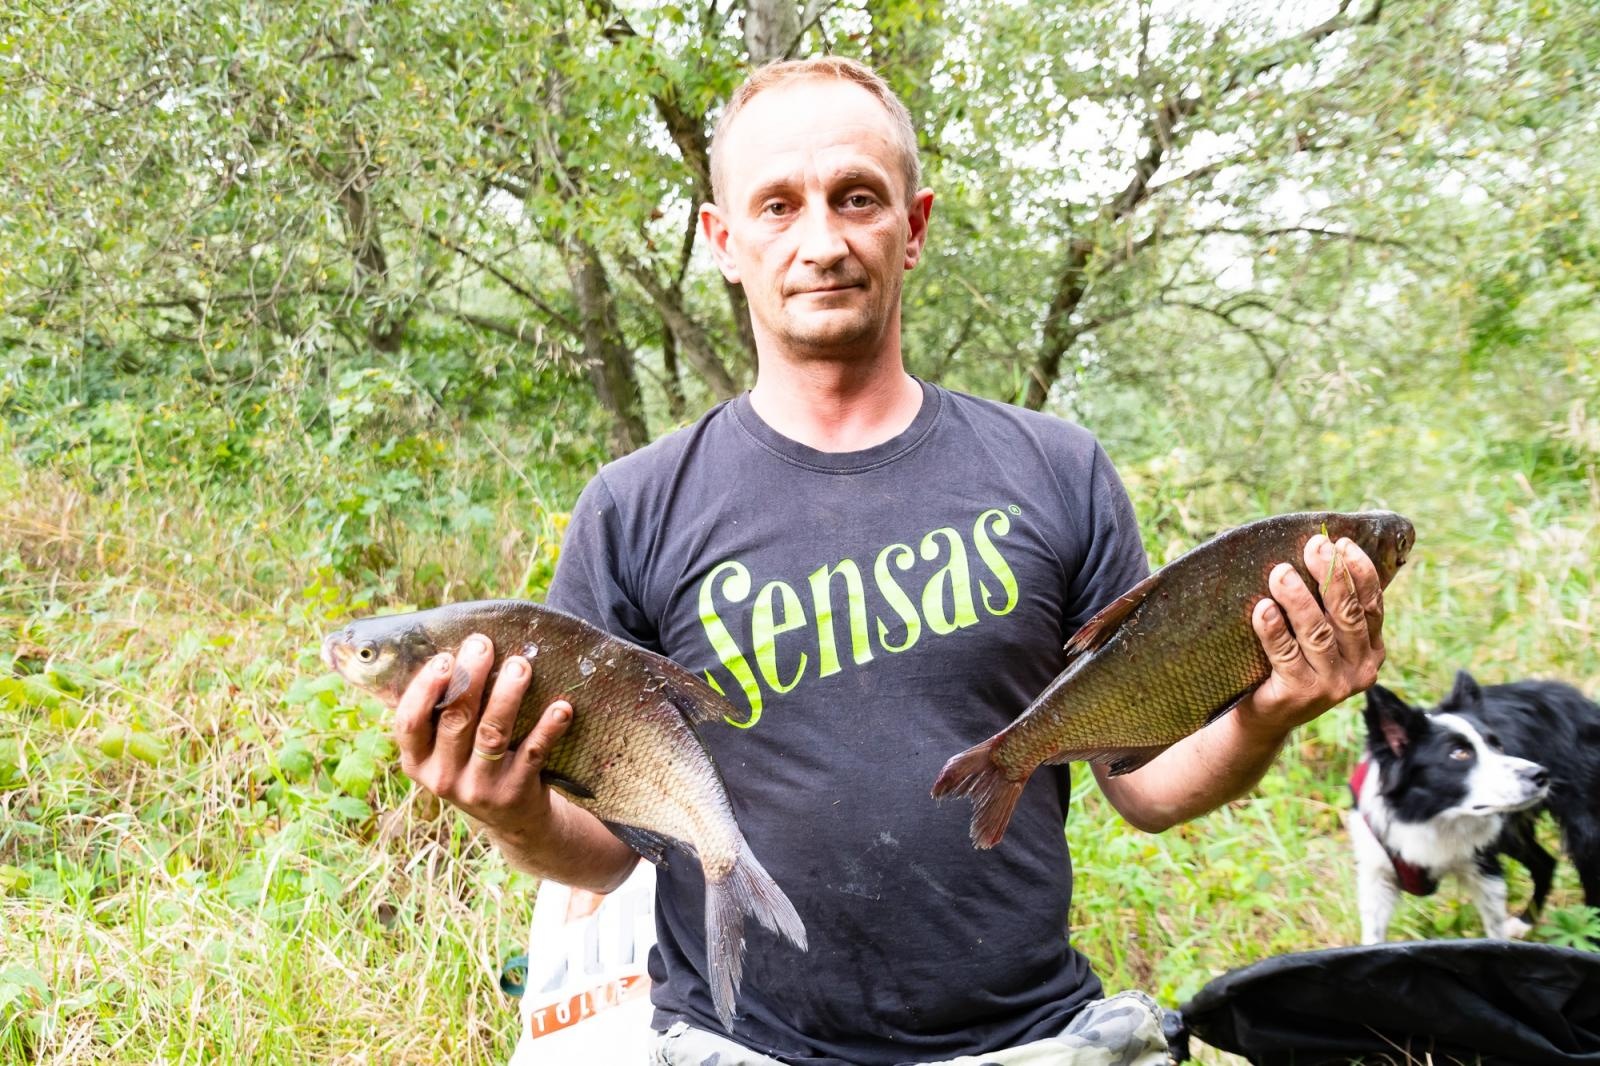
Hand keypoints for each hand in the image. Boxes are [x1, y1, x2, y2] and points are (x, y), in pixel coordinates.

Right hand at [391, 632, 573, 844]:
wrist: (511, 819)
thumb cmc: (474, 764)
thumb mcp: (446, 750)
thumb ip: (443, 711)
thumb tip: (457, 650)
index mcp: (418, 761)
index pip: (409, 723)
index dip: (425, 689)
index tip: (445, 658)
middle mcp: (443, 778)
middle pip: (455, 719)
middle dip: (471, 677)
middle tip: (484, 645)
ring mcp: (479, 788)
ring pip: (493, 733)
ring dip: (508, 696)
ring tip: (521, 665)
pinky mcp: (514, 793)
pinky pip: (533, 753)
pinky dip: (548, 728)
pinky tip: (561, 707)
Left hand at [1238, 533, 1384, 738]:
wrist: (1265, 715)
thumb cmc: (1290, 663)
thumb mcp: (1317, 638)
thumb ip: (1326, 607)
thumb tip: (1317, 549)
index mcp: (1370, 650)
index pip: (1373, 605)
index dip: (1359, 571)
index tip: (1340, 542)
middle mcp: (1359, 669)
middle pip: (1348, 615)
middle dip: (1331, 577)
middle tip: (1313, 548)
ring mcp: (1331, 686)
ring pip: (1318, 633)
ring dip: (1298, 599)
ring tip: (1280, 573)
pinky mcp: (1300, 695)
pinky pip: (1285, 655)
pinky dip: (1273, 630)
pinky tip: (1263, 609)